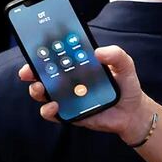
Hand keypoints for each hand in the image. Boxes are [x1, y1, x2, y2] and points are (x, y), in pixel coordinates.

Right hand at [22, 45, 149, 140]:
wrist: (132, 112)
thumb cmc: (125, 86)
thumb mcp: (125, 65)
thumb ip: (116, 55)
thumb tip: (98, 52)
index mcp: (78, 64)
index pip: (55, 55)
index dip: (41, 51)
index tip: (33, 47)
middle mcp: (68, 80)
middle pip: (43, 73)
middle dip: (31, 71)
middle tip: (28, 71)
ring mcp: (67, 97)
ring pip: (43, 93)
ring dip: (36, 90)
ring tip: (41, 88)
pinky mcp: (69, 113)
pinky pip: (52, 113)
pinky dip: (48, 110)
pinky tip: (55, 105)